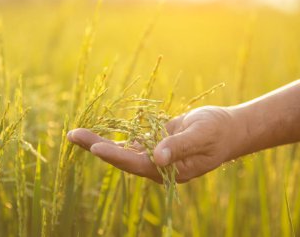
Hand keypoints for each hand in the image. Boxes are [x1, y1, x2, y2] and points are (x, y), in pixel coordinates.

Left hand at [67, 106, 243, 182]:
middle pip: (122, 158)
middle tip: (72, 135)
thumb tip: (158, 157)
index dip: (116, 156)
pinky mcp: (154, 144)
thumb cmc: (218, 132)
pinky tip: (97, 132)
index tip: (95, 147)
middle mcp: (157, 166)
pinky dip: (115, 136)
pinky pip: (131, 142)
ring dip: (100, 141)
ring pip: (123, 150)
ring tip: (76, 133)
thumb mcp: (202, 136)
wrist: (226, 130)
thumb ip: (180, 146)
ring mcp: (154, 156)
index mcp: (169, 170)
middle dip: (97, 147)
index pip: (137, 164)